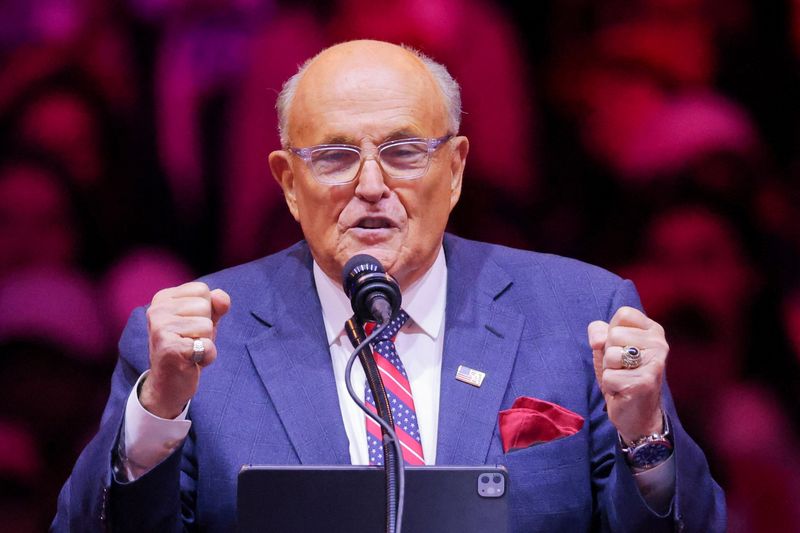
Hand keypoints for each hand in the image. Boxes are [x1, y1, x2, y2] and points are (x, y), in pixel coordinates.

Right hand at [140, 282, 230, 418]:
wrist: (169, 384)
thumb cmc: (188, 347)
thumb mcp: (204, 321)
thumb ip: (216, 305)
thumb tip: (221, 297)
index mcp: (163, 299)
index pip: (201, 290)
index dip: (206, 311)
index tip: (190, 326)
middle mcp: (156, 310)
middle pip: (204, 306)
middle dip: (205, 327)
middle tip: (190, 340)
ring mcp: (160, 329)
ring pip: (206, 325)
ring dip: (205, 342)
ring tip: (190, 350)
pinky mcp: (169, 348)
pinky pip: (206, 346)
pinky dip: (207, 357)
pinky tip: (192, 362)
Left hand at [588, 306, 667, 442]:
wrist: (636, 414)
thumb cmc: (622, 374)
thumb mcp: (607, 347)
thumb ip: (599, 332)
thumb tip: (598, 339)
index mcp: (653, 330)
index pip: (623, 314)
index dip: (612, 331)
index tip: (621, 347)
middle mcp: (659, 343)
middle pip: (614, 334)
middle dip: (608, 354)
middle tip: (622, 368)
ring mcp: (655, 363)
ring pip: (610, 354)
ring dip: (609, 370)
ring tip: (622, 377)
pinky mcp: (645, 382)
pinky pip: (609, 376)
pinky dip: (610, 386)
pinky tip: (623, 391)